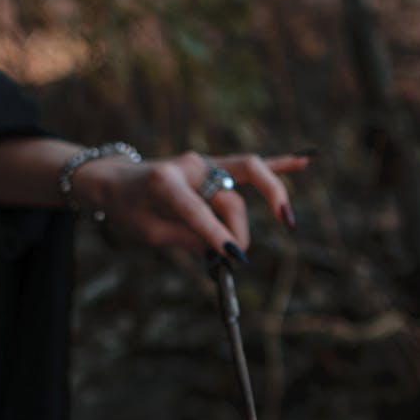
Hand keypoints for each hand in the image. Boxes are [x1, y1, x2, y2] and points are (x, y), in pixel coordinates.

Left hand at [71, 149, 309, 256]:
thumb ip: (186, 237)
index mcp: (164, 181)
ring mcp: (205, 162)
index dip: (215, 235)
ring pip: (247, 174)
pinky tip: (304, 161)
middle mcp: (190, 166)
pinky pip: (250, 164)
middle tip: (236, 258)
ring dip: (268, 198)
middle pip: (228, 197)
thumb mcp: (148, 232)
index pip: (196, 210)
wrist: (114, 179)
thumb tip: (224, 247)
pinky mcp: (214, 165)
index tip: (234, 258)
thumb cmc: (128, 207)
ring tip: (285, 220)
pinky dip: (277, 162)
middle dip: (238, 229)